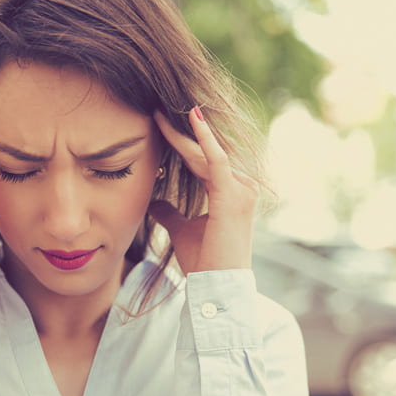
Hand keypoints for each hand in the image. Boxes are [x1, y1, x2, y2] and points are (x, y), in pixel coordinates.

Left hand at [148, 106, 258, 272]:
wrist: (217, 286)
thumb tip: (154, 201)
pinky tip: (192, 119)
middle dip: (180, 131)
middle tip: (155, 109)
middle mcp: (240, 186)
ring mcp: (241, 189)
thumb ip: (170, 213)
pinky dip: (205, 139)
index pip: (202, 159)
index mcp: (230, 192)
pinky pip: (217, 160)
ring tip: (162, 112)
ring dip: (185, 132)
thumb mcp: (182, 230)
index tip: (158, 123)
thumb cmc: (204, 262)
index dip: (180, 142)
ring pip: (207, 153)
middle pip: (204, 152)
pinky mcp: (233, 194)